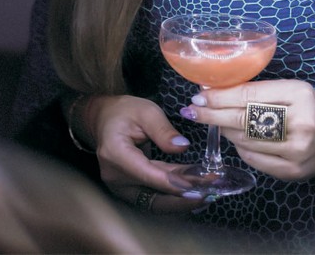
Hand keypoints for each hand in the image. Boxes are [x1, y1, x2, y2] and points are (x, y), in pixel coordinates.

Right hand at [84, 94, 208, 212]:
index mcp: (116, 154)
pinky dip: (172, 196)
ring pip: (154, 201)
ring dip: (180, 200)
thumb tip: (183, 146)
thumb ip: (164, 130)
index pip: (149, 175)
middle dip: (184, 197)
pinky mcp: (127, 190)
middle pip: (153, 194)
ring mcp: (119, 187)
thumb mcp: (146, 111)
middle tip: (210, 193)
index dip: (176, 182)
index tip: (200, 184)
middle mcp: (115, 176)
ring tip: (206, 194)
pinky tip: (192, 193)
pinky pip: (152, 197)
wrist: (104, 119)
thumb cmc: (124, 111)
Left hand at [182, 80, 314, 180]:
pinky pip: (253, 159)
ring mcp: (296, 152)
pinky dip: (240, 147)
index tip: (200, 94)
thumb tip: (216, 90)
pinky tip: (235, 138)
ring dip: (224, 130)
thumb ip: (259, 90)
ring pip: (246, 141)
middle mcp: (300, 124)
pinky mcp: (292, 172)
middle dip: (214, 114)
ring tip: (213, 120)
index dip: (221, 96)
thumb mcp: (291, 89)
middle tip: (192, 109)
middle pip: (245, 120)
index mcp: (299, 95)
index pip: (250, 96)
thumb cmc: (308, 106)